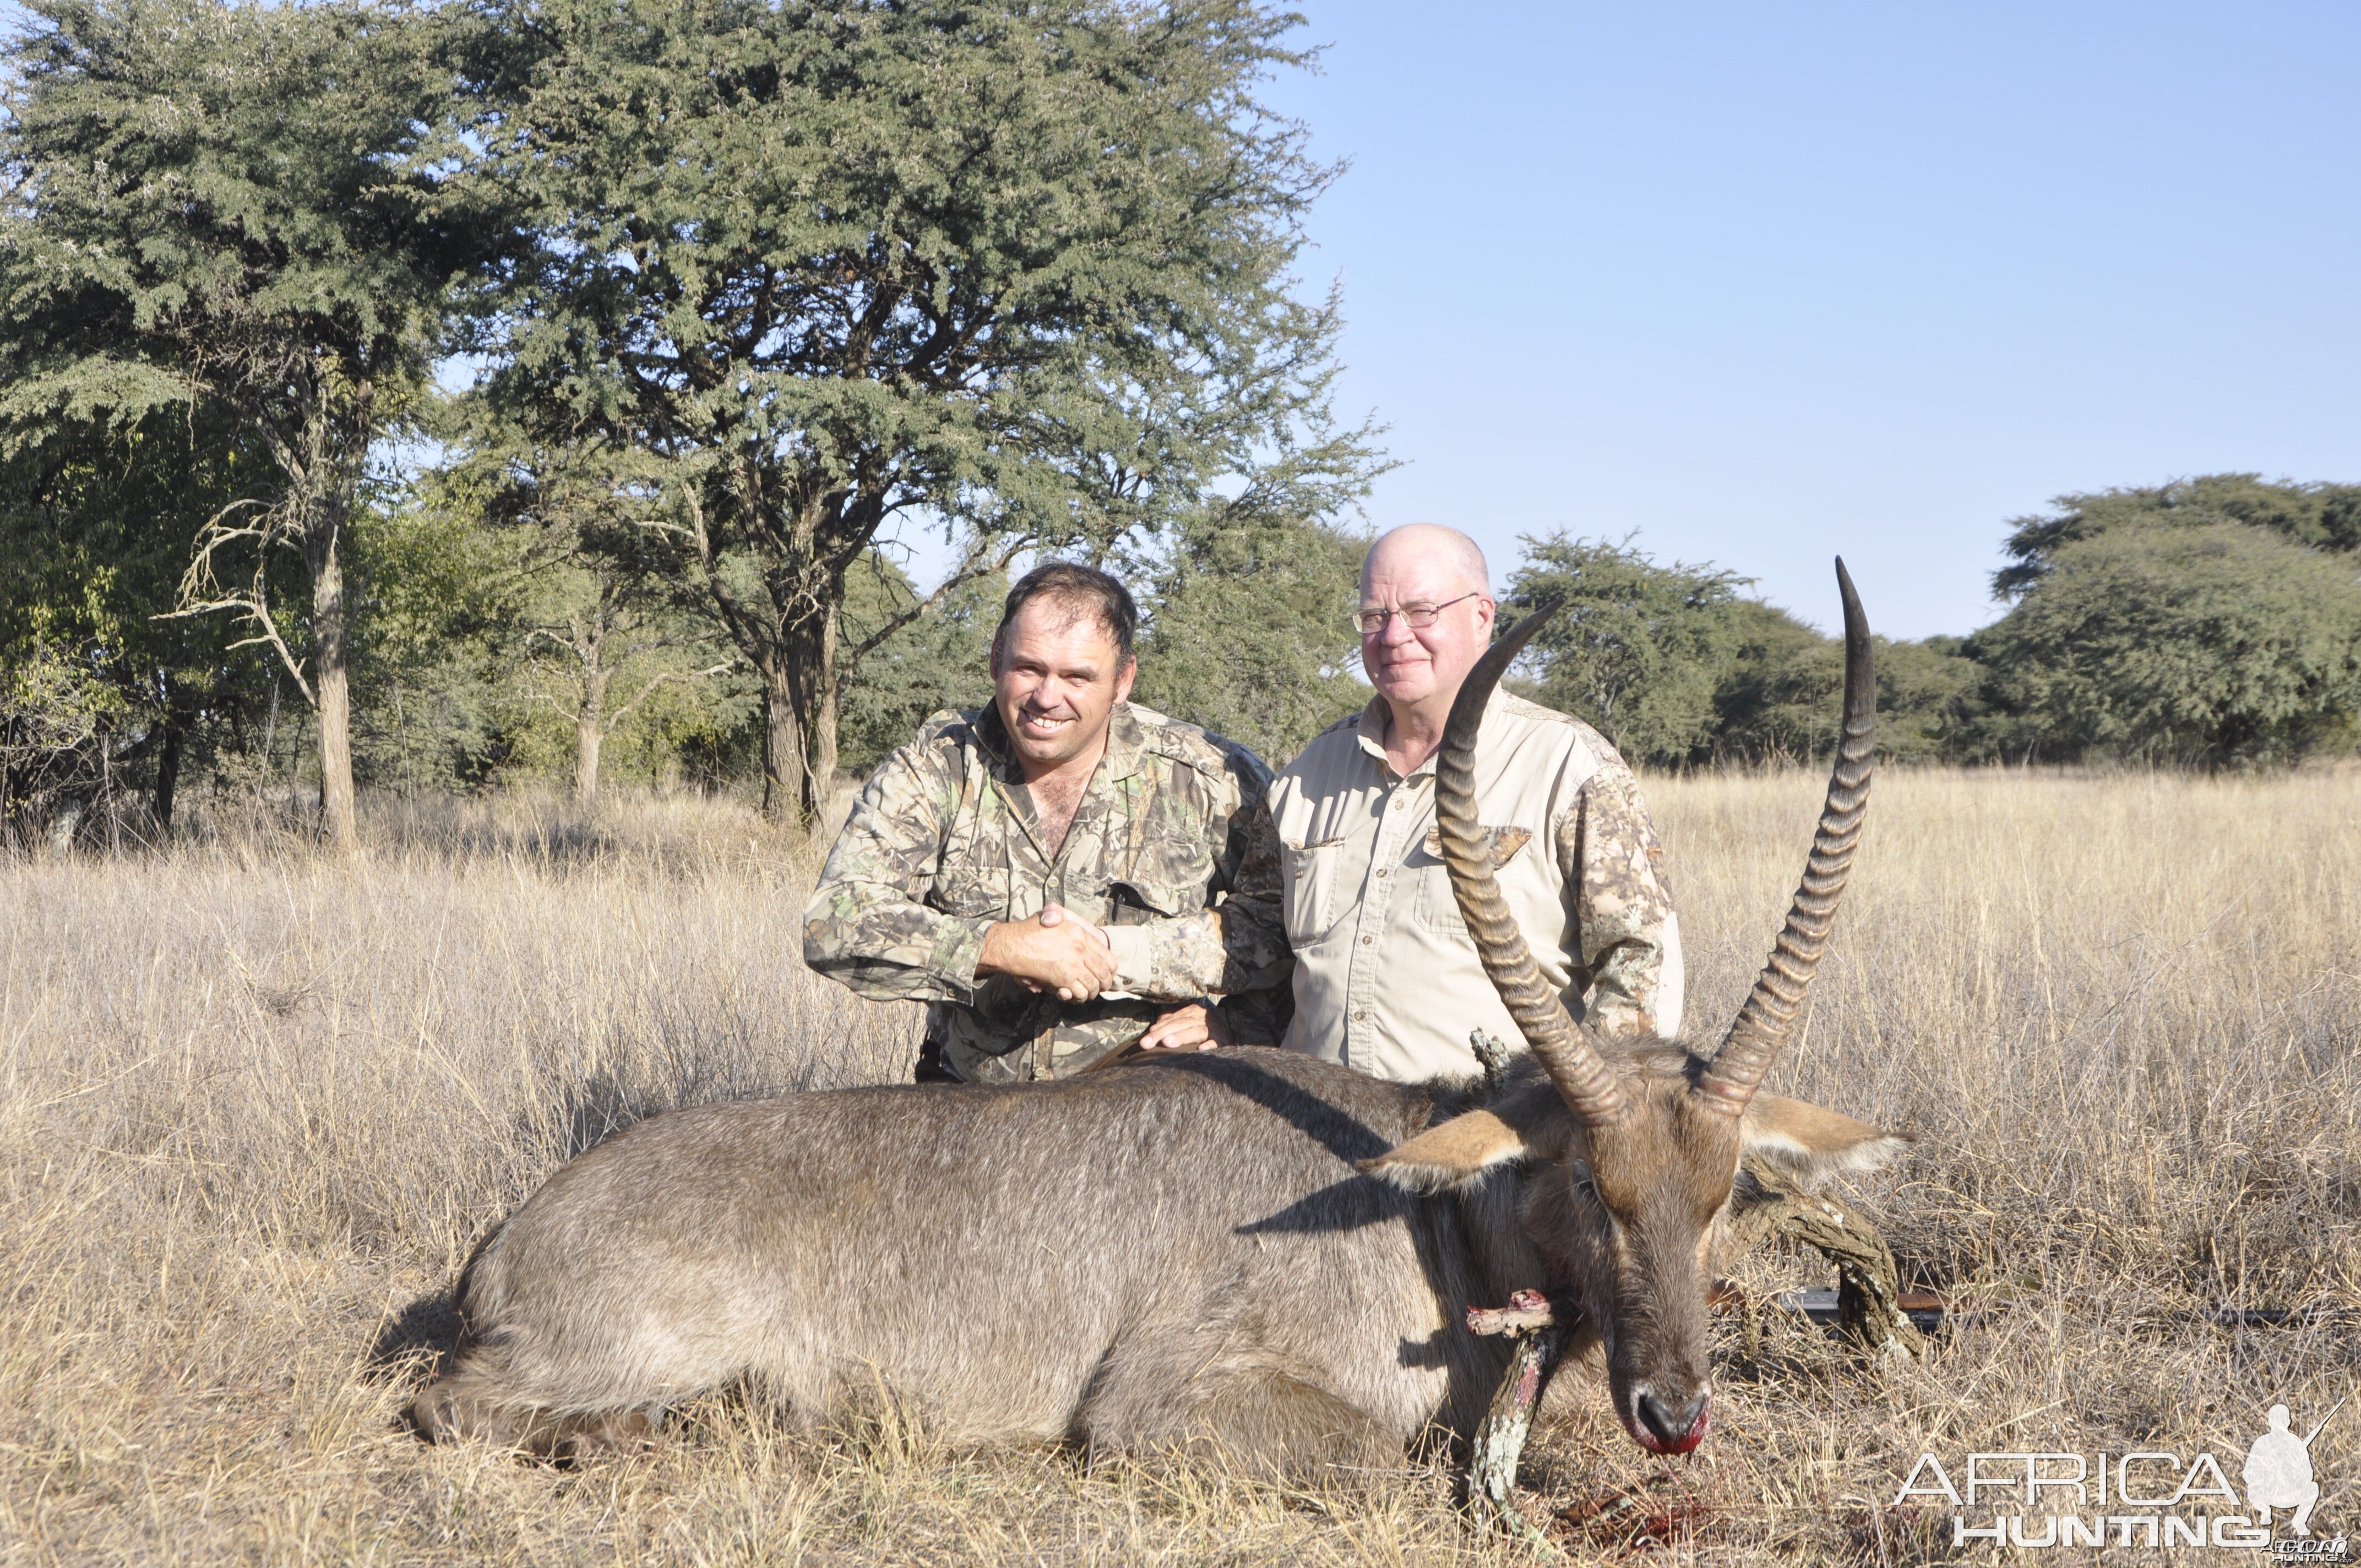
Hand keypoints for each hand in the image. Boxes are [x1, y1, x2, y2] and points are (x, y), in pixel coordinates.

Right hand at [977, 903, 1114, 1002]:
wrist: (1011, 945)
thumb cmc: (1027, 931)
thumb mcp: (1047, 914)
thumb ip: (1059, 915)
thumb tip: (1059, 920)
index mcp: (1079, 932)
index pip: (1106, 953)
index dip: (1110, 967)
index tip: (1108, 973)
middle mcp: (1080, 948)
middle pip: (1104, 972)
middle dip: (1104, 983)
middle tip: (1101, 988)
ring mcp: (1073, 965)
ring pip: (1093, 986)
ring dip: (1091, 992)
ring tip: (1087, 993)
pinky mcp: (1063, 979)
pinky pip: (1079, 993)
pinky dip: (1078, 997)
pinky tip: (1073, 995)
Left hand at [1138, 1000, 1233, 1051]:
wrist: (1235, 1026)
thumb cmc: (1206, 1026)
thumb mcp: (1190, 1020)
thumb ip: (1174, 1021)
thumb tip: (1155, 1025)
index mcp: (1192, 1011)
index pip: (1172, 1020)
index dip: (1158, 1029)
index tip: (1145, 1040)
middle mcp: (1201, 1017)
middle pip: (1179, 1024)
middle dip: (1162, 1034)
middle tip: (1147, 1044)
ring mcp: (1212, 1028)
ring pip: (1195, 1031)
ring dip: (1181, 1036)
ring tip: (1167, 1043)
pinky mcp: (1223, 1040)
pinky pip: (1216, 1042)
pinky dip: (1209, 1045)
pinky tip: (1201, 1050)